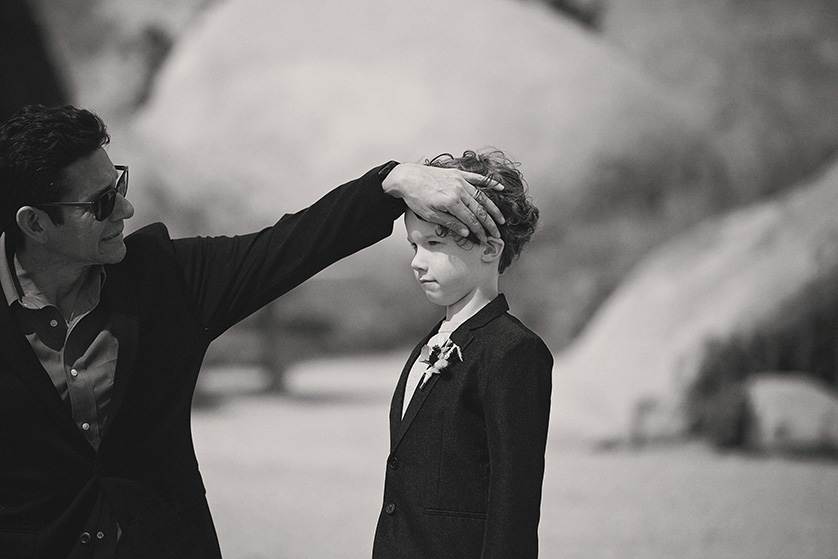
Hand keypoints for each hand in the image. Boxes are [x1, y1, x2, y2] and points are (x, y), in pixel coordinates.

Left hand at [382, 163, 504, 242]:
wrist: (407, 178)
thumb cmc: (416, 197)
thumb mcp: (430, 215)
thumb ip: (450, 223)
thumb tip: (466, 232)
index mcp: (452, 202)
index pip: (471, 220)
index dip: (480, 231)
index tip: (485, 239)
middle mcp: (459, 190)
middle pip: (480, 209)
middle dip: (490, 223)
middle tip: (497, 233)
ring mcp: (460, 181)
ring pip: (481, 196)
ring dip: (492, 208)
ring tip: (500, 218)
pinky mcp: (458, 174)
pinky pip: (477, 178)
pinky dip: (489, 182)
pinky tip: (500, 187)